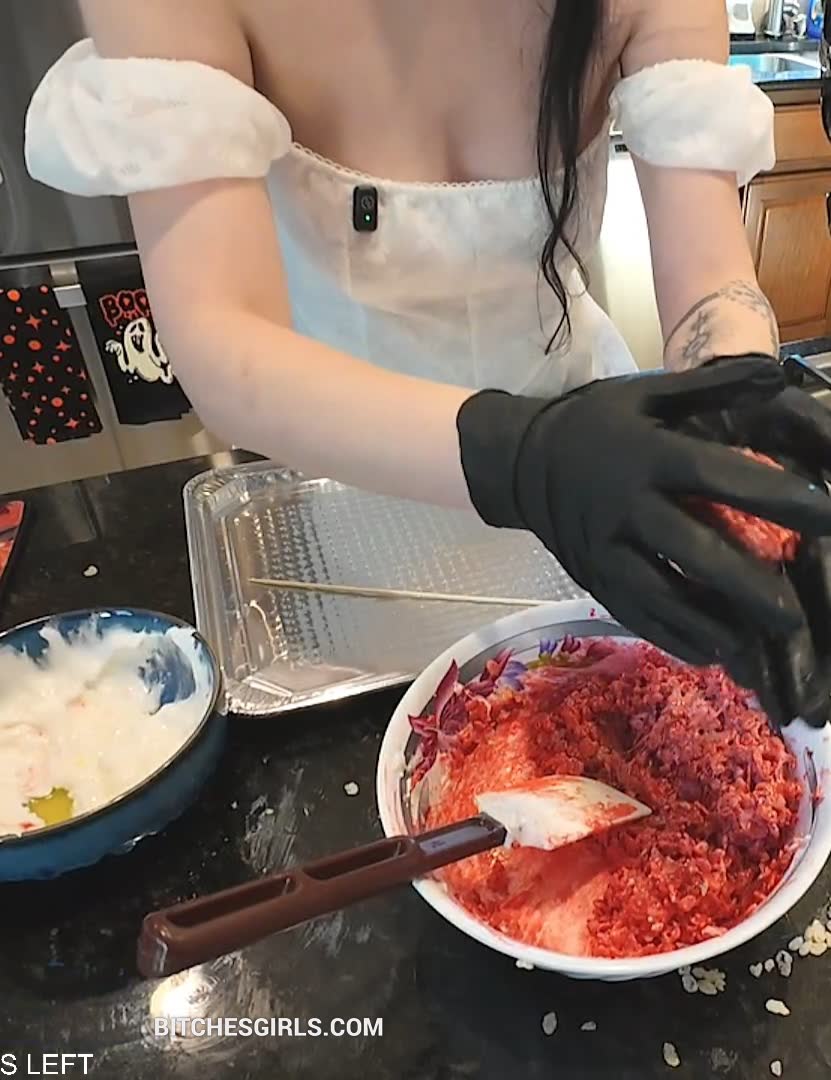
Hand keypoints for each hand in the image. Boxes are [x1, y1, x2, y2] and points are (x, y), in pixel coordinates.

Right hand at [456, 357, 830, 723]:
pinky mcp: (593, 580)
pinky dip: (676, 638)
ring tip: (759, 646)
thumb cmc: (594, 423)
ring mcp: (604, 550)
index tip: (826, 512)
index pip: (715, 475)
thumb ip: (711, 387)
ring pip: (663, 598)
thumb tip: (778, 376)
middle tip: (796, 611)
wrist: (521, 461)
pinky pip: (637, 616)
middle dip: (749, 586)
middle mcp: (624, 507)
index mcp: (644, 455)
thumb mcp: (645, 393)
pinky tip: (713, 652)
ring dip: (714, 625)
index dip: (772, 495)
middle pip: (693, 552)